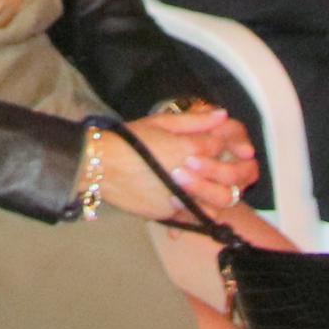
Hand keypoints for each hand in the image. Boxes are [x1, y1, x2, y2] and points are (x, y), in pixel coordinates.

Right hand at [97, 103, 260, 224]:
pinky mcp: (169, 213)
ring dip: (213, 192)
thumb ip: (195, 120)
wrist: (102, 166)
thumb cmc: (129, 139)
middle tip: (215, 165)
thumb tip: (222, 115)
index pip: (220, 146)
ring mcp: (181, 197)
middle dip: (226, 170)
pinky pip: (191, 214)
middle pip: (225, 177)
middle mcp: (190, 174)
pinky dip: (193, 208)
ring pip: (214, 200)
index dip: (222, 142)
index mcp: (188, 148)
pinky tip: (183, 198)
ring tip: (202, 183)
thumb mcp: (160, 122)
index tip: (216, 142)